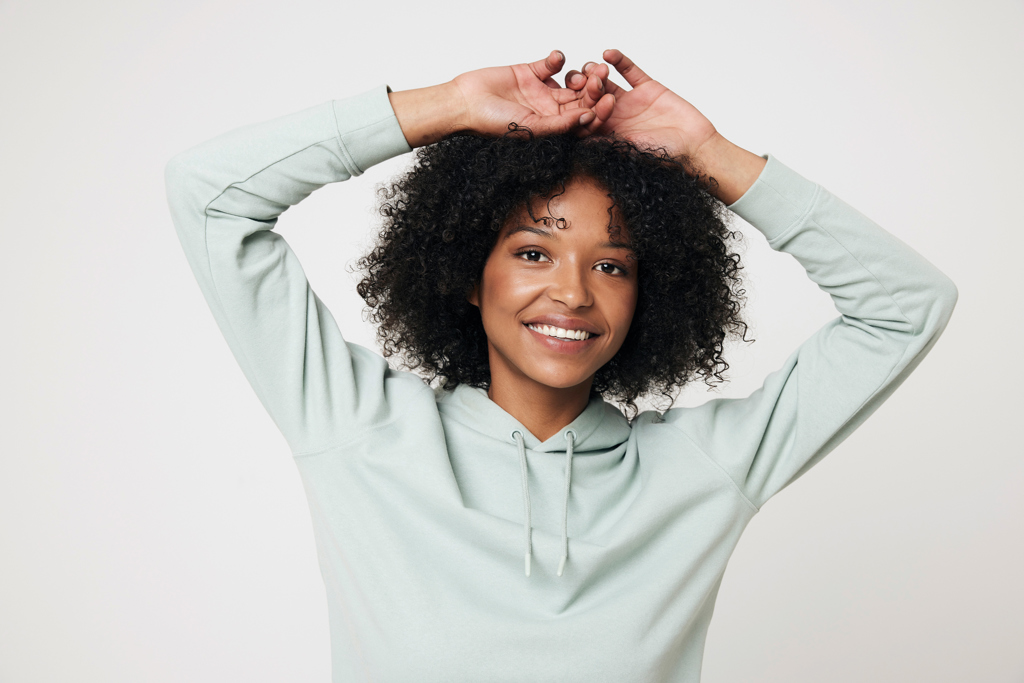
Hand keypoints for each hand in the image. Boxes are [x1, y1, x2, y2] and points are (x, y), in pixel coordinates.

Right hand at [389, 51, 614, 146]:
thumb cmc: (491, 124)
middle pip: (581, 98)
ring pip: (571, 80)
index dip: (598, 112)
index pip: (582, 120)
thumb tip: (588, 119)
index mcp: (553, 128)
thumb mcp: (530, 128)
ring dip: (581, 73)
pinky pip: (551, 64)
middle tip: (602, 78)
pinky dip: (557, 59)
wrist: (464, 102)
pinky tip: (556, 59)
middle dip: (594, 89)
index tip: (610, 101)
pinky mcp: (531, 72)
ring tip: (588, 67)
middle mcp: (550, 110)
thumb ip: (560, 124)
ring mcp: (542, 90)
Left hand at [564, 50, 765, 202]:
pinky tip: (609, 53)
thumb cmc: (664, 155)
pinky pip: (630, 71)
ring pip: (607, 82)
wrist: (694, 145)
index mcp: (608, 133)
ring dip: (597, 73)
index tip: (566, 101)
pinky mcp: (646, 87)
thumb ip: (607, 142)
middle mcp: (615, 116)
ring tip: (590, 67)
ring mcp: (630, 100)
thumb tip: (581, 141)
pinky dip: (620, 61)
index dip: (577, 109)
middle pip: (592, 98)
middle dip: (583, 88)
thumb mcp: (630, 150)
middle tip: (575, 79)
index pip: (587, 118)